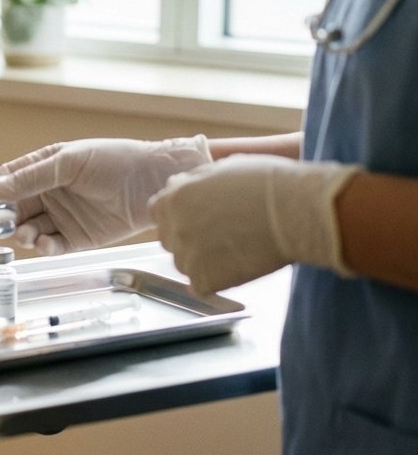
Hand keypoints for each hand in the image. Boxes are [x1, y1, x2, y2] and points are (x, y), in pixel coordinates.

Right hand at [0, 136, 210, 255]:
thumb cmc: (114, 160)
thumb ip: (30, 178)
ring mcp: (62, 216)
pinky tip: (43, 243)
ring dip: (22, 234)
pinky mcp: (77, 238)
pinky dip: (43, 247)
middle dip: (3, 218)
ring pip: (30, 229)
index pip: (8, 180)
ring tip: (25, 235)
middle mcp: (50, 193)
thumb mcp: (67, 163)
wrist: (153, 181)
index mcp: (44, 167)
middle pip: (15, 208)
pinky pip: (52, 245)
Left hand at [149, 154, 358, 293]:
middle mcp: (173, 227)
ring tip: (233, 251)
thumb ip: (193, 182)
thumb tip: (181, 186)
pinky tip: (237, 266)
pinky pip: (201, 285)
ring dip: (202, 260)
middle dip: (189, 237)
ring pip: (184, 264)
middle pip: (170, 238)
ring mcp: (187, 256)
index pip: (159, 212)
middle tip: (221, 235)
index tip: (196, 218)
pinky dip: (216, 280)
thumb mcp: (221, 168)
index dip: (177, 215)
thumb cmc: (266, 183)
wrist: (295, 211)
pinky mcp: (205, 280)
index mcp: (173, 198)